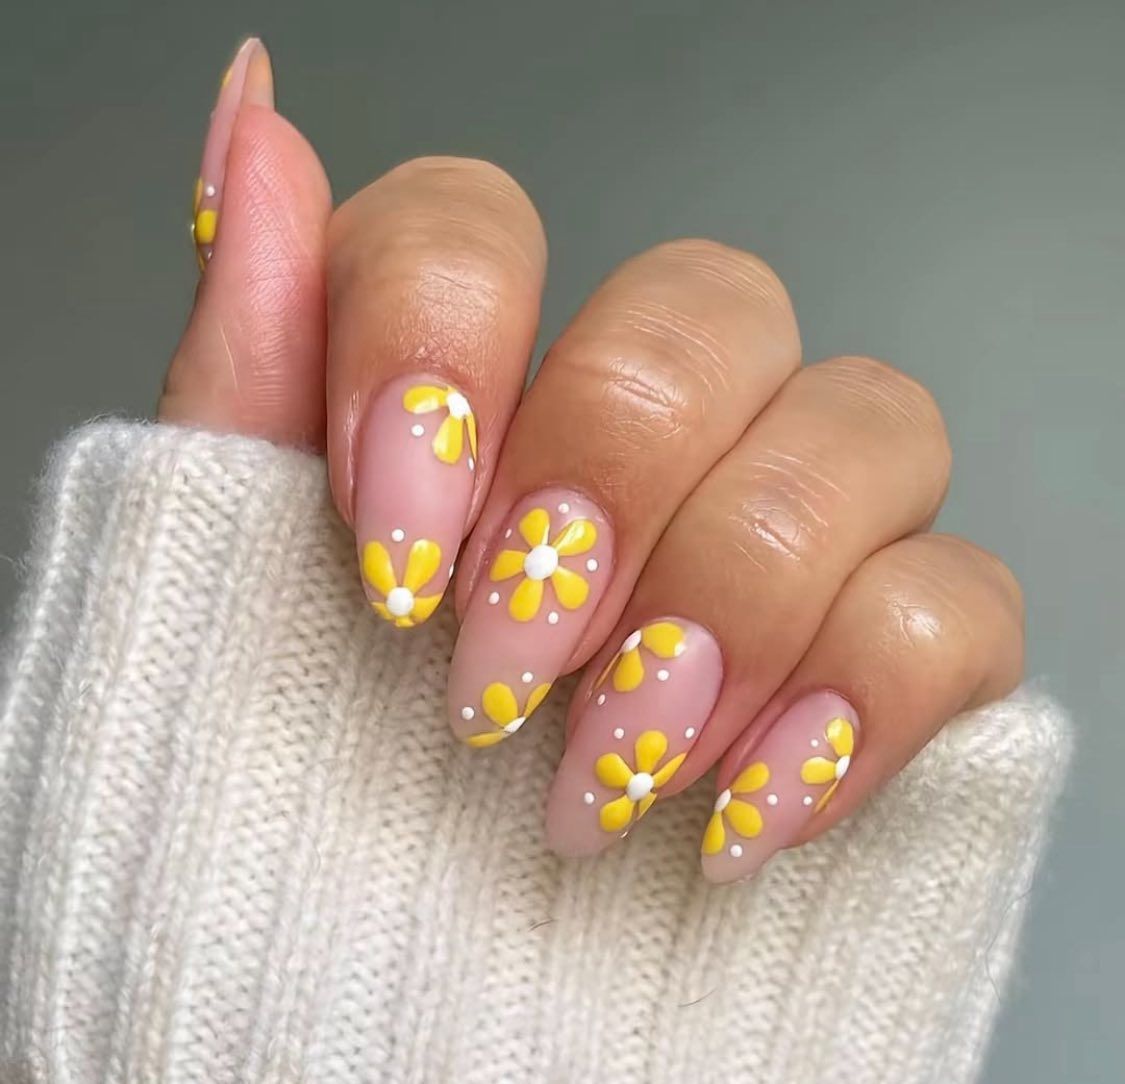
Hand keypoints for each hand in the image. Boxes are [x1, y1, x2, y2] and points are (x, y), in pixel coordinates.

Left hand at [161, 40, 1022, 880]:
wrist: (392, 988)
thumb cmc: (307, 779)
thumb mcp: (245, 572)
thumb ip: (256, 345)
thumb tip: (255, 115)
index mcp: (481, 386)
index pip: (485, 224)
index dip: (446, 342)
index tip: (396, 551)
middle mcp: (651, 432)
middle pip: (712, 307)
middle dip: (614, 487)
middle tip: (502, 676)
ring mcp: (786, 534)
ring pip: (870, 429)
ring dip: (737, 597)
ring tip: (617, 764)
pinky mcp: (888, 657)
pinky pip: (962, 603)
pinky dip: (864, 701)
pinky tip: (744, 808)